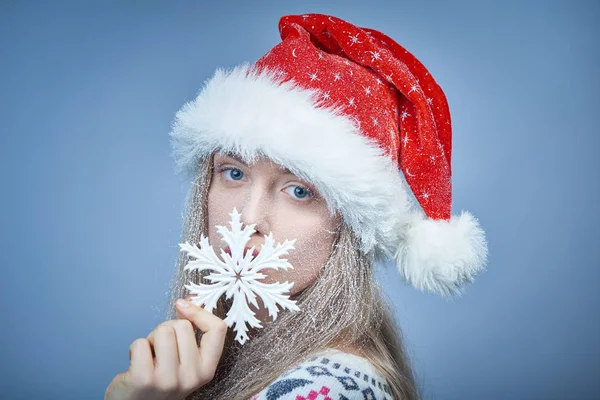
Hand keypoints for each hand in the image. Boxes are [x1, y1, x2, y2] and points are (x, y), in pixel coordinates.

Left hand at [104, 297, 227, 399]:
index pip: (217, 329)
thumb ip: (190, 334)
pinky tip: (136, 363)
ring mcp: (168, 380)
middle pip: (183, 325)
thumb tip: (188, 300)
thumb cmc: (160, 380)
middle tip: (161, 350)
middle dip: (167, 329)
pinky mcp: (144, 380)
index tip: (183, 306)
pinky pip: (140, 343)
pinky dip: (135, 348)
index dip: (200, 312)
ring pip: (163, 331)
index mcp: (207, 370)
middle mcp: (192, 377)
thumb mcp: (185, 361)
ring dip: (151, 338)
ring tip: (150, 356)